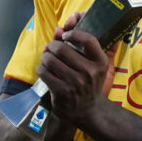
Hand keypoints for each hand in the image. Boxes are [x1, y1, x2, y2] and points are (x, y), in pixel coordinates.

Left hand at [37, 12, 113, 126]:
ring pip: (49, 59)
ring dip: (45, 58)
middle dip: (52, 47)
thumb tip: (57, 30)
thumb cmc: (88, 82)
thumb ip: (76, 45)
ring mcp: (75, 83)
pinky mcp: (62, 92)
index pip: (88, 39)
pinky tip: (46, 72)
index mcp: (100, 63)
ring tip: (48, 61)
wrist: (88, 110)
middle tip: (51, 50)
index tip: (65, 36)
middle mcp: (90, 73)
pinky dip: (41, 69)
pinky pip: (43, 72)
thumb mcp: (91, 65)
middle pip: (61, 48)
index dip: (73, 33)